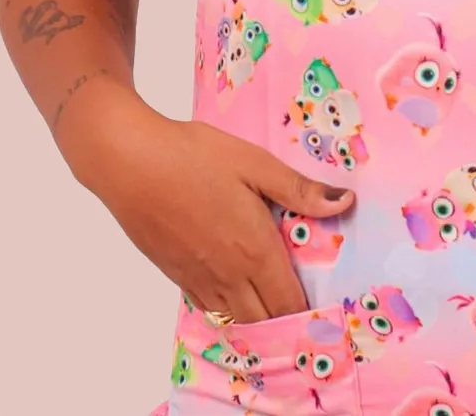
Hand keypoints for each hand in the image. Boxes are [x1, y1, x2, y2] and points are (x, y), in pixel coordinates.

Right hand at [69, 89, 354, 322]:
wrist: (130, 163)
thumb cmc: (194, 156)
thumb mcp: (255, 163)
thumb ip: (299, 190)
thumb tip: (345, 202)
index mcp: (254, 250)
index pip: (288, 302)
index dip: (309, 310)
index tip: (326, 303)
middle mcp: (227, 274)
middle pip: (264, 319)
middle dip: (286, 318)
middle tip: (305, 302)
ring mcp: (198, 279)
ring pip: (236, 318)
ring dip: (258, 318)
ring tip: (274, 300)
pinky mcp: (175, 274)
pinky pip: (210, 307)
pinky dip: (229, 308)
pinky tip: (236, 288)